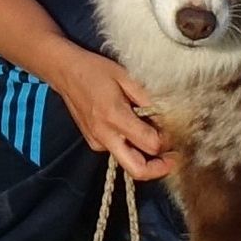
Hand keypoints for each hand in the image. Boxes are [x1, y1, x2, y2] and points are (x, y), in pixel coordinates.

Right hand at [45, 44, 171, 180]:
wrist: (65, 71)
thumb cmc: (96, 70)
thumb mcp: (126, 77)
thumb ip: (148, 99)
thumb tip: (168, 117)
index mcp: (115, 116)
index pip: (150, 144)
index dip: (167, 142)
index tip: (175, 132)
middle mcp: (105, 135)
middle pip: (138, 170)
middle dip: (159, 168)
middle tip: (173, 158)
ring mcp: (97, 142)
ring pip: (129, 162)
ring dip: (145, 156)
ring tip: (154, 136)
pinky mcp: (94, 143)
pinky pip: (118, 152)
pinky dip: (131, 146)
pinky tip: (133, 128)